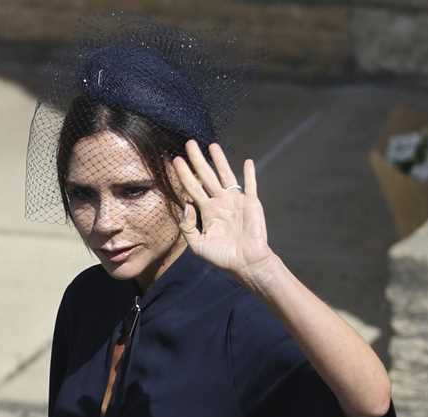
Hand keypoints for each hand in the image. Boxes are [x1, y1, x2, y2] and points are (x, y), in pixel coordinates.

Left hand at [170, 141, 278, 290]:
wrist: (245, 263)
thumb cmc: (222, 257)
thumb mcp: (197, 245)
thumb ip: (187, 227)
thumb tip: (185, 204)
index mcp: (207, 211)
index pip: (192, 188)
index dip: (184, 175)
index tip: (176, 160)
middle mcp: (220, 202)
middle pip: (206, 176)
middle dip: (197, 160)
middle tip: (189, 143)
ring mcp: (236, 201)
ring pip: (225, 175)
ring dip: (219, 160)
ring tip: (212, 145)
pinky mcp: (251, 203)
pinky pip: (250, 185)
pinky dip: (250, 174)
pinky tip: (248, 161)